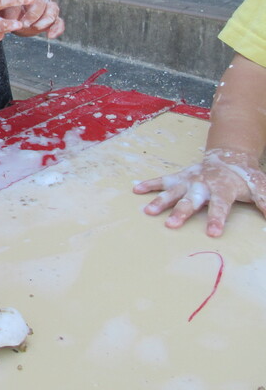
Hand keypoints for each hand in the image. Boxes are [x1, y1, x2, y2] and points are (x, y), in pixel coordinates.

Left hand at [3, 0, 64, 38]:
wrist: (19, 7)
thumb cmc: (7, 9)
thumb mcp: (1, 14)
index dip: (19, 6)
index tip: (14, 18)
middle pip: (39, 2)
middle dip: (33, 14)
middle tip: (25, 24)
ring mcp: (46, 7)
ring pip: (52, 9)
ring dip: (46, 19)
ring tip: (37, 28)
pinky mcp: (52, 17)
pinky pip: (59, 21)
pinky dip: (57, 28)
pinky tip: (51, 35)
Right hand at [133, 148, 265, 235]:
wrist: (229, 155)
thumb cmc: (244, 177)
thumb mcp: (259, 187)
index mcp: (223, 188)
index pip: (220, 206)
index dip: (216, 219)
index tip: (212, 233)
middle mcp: (203, 184)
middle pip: (191, 200)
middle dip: (181, 212)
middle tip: (171, 225)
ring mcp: (189, 180)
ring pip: (173, 191)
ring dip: (161, 201)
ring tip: (149, 212)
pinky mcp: (180, 176)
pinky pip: (162, 180)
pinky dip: (149, 184)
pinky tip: (136, 190)